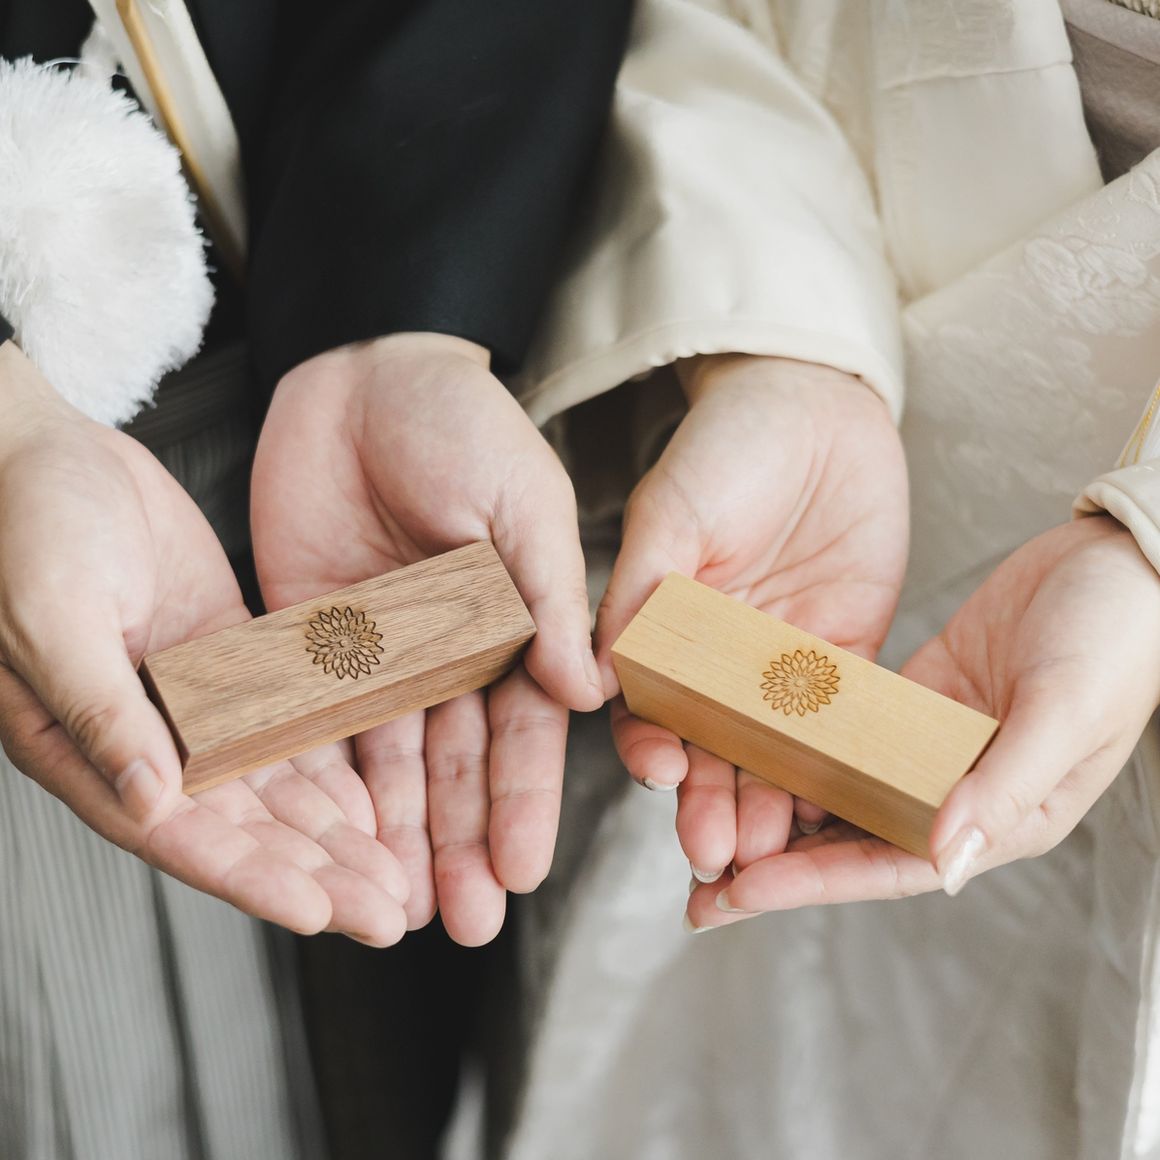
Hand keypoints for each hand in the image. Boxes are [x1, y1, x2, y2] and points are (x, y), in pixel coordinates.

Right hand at [0, 342, 408, 943]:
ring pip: (273, 784)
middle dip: (317, 872)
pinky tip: (370, 795)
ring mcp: (189, 700)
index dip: (255, 877)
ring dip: (333, 832)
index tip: (323, 912)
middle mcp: (146, 739)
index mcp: (89, 747)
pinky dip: (326, 759)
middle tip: (388, 913)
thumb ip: (100, 712)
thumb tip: (150, 800)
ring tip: (393, 872)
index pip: (184, 833)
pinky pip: (284, 720)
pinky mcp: (223, 657)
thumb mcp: (51, 616)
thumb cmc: (23, 526)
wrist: (38, 454)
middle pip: (244, 825)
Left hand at [251, 333, 602, 945]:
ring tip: (402, 908)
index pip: (527, 735)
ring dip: (398, 838)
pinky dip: (327, 784)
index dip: (524, 804)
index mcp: (518, 628)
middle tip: (463, 922)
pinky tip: (332, 839)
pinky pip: (319, 724)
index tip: (523, 871)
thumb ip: (552, 593)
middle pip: (459, 769)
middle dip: (462, 845)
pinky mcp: (314, 645)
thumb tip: (592, 689)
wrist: (358, 377)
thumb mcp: (522, 499)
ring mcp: (382, 657)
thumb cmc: (461, 424)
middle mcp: (455, 657)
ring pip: (392, 766)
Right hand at [596, 354, 908, 883]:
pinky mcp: (846, 658)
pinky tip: (837, 806)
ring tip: (769, 851)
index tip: (658, 776)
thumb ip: (642, 587)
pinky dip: (837, 768)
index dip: (649, 747)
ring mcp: (784, 666)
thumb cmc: (731, 444)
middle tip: (715, 850)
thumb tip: (600, 671)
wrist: (821, 405)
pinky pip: (842, 725)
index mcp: (665, 627)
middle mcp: (719, 660)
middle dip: (709, 801)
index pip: (647, 707)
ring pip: (771, 752)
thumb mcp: (674, 510)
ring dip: (767, 803)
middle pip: (708, 748)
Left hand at [686, 514, 1159, 928]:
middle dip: (776, 865)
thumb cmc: (1117, 639)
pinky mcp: (916, 695)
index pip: (886, 866)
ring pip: (840, 787)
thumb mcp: (1065, 711)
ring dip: (778, 806)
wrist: (1122, 561)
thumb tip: (941, 863)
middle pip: (850, 840)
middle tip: (698, 886)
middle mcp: (956, 791)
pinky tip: (746, 743)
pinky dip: (800, 742)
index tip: (735, 894)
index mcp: (1000, 818)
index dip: (808, 883)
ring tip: (708, 820)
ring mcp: (930, 743)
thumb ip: (1004, 787)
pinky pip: (846, 728)